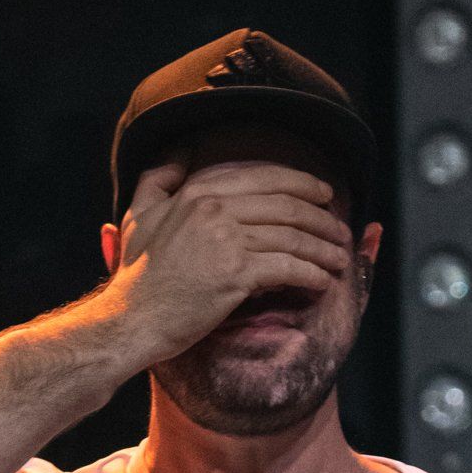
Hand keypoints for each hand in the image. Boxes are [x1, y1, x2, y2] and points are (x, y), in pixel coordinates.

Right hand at [111, 159, 354, 363]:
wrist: (131, 320)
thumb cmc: (136, 275)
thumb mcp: (138, 215)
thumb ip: (159, 178)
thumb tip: (180, 153)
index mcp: (198, 191)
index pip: (264, 178)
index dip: (301, 183)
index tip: (323, 194)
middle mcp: (215, 208)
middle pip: (286, 205)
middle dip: (321, 217)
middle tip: (340, 230)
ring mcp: (227, 240)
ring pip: (292, 237)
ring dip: (323, 249)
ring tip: (339, 260)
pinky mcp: (236, 275)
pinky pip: (288, 268)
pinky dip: (312, 275)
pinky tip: (324, 282)